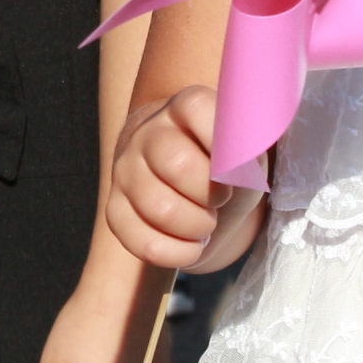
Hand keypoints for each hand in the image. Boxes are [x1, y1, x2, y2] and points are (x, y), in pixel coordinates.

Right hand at [106, 88, 264, 274]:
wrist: (194, 190)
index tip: (234, 166)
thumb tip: (236, 166)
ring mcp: (125, 171)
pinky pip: (142, 242)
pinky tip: (191, 245)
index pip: (196, 109)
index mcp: (184, 108)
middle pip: (176, 164)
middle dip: (211, 194)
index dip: (223, 143)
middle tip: (221, 200)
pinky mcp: (115, 210)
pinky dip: (178, 254)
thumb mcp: (247, 153)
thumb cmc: (225, 166)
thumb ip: (248, 150)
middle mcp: (147, 133)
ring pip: (159, 208)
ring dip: (197, 227)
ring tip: (206, 223)